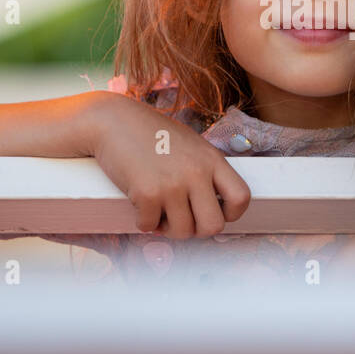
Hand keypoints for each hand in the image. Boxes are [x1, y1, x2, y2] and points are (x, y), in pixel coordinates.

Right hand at [84, 92, 250, 239]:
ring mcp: (172, 184)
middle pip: (213, 226)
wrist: (113, 121)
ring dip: (167, 227)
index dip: (229, 214)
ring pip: (182, 232)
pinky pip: (149, 226)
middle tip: (182, 218)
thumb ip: (205, 171)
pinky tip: (139, 204)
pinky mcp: (147, 194)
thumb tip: (212, 208)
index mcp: (212, 159)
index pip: (241, 198)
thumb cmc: (151, 134)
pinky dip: (143, 221)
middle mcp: (196, 172)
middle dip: (196, 229)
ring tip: (159, 210)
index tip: (213, 212)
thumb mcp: (190, 145)